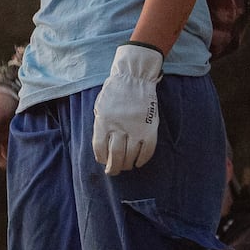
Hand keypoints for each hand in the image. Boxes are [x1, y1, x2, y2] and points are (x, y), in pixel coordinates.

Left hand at [92, 43, 162, 173]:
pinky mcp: (150, 129)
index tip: (103, 161)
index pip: (100, 149)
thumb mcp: (100, 107)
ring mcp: (136, 129)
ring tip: (125, 166)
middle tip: (113, 171)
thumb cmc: (115, 92)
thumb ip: (100, 126)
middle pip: (115, 157)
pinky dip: (142, 160)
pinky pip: (147, 151)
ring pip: (130, 157)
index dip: (101, 158)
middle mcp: (119, 127)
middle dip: (113, 168)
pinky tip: (138, 162)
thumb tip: (102, 149)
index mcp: (104, 122)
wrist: (134, 78)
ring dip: (127, 165)